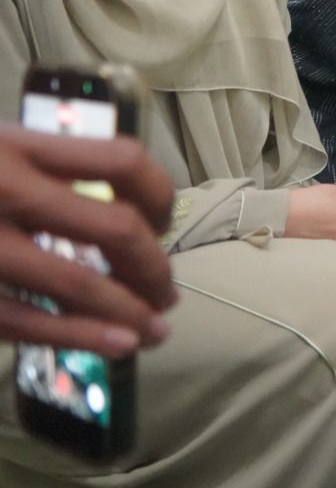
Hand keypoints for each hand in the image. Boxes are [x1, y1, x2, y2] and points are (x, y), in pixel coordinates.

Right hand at [0, 126, 177, 356]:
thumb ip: (49, 167)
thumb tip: (129, 215)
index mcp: (18, 144)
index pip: (124, 160)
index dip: (162, 195)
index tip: (166, 223)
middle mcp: (3, 188)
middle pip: (116, 228)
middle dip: (154, 267)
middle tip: (165, 291)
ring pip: (79, 283)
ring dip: (131, 312)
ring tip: (154, 329)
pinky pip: (28, 321)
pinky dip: (83, 336)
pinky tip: (118, 343)